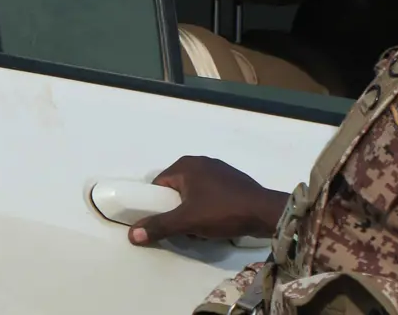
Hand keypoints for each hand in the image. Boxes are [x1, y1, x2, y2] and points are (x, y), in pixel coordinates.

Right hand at [127, 155, 288, 245]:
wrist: (266, 213)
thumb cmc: (223, 212)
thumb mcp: (187, 221)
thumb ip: (159, 226)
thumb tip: (132, 234)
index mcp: (185, 165)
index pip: (159, 184)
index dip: (158, 205)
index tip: (164, 222)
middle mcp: (200, 162)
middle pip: (177, 189)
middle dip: (177, 210)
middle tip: (184, 228)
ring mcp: (219, 170)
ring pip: (194, 193)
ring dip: (193, 210)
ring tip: (202, 228)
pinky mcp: (233, 180)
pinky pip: (211, 194)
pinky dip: (209, 207)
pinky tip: (218, 221)